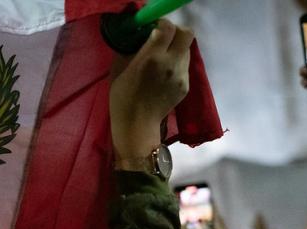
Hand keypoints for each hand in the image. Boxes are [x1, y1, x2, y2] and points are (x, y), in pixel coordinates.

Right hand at [109, 20, 192, 158]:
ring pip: (186, 50)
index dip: (162, 24)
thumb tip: (140, 37)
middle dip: (176, 33)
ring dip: (176, 50)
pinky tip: (164, 77)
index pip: (168, 27)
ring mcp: (181, 75)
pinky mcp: (185, 86)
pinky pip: (184, 66)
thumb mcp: (120, 70)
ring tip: (162, 61)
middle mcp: (171, 63)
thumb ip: (132, 50)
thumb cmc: (122, 98)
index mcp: (152, 57)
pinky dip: (176, 66)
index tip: (154, 29)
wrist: (136, 125)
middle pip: (187, 34)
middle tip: (164, 40)